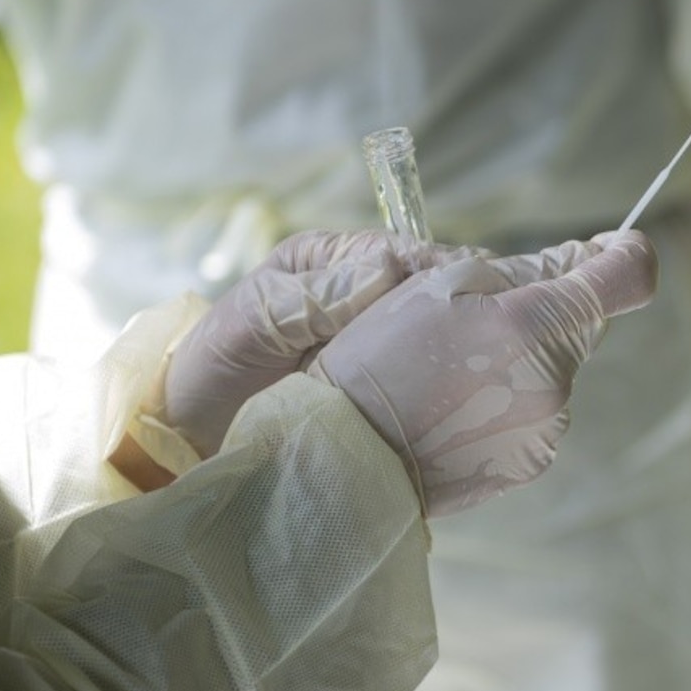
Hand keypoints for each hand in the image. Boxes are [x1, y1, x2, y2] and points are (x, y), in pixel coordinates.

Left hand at [162, 230, 477, 456]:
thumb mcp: (255, 320)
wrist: (189, 437)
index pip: (401, 253)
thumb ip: (314, 296)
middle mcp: (359, 302)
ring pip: (431, 341)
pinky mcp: (380, 396)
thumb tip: (387, 268)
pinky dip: (442, 394)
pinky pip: (419, 387)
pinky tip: (467, 405)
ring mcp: (373, 350)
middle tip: (502, 328)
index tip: (476, 283)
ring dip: (458, 352)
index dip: (440, 265)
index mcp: (332, 264)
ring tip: (497, 367)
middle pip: (427, 296)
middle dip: (463, 307)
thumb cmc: (213, 366)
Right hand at [309, 231, 658, 517]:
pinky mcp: (528, 465)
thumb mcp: (436, 288)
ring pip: (553, 371)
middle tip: (469, 322)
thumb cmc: (377, 361)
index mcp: (535, 328)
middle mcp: (557, 385)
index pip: (629, 278)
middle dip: (540, 312)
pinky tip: (451, 410)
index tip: (601, 249)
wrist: (343, 458)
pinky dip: (503, 403)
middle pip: (580, 326)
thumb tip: (582, 261)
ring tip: (448, 375)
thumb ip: (521, 271)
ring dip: (519, 360)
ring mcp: (547, 432)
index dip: (622, 253)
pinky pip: (532, 415)